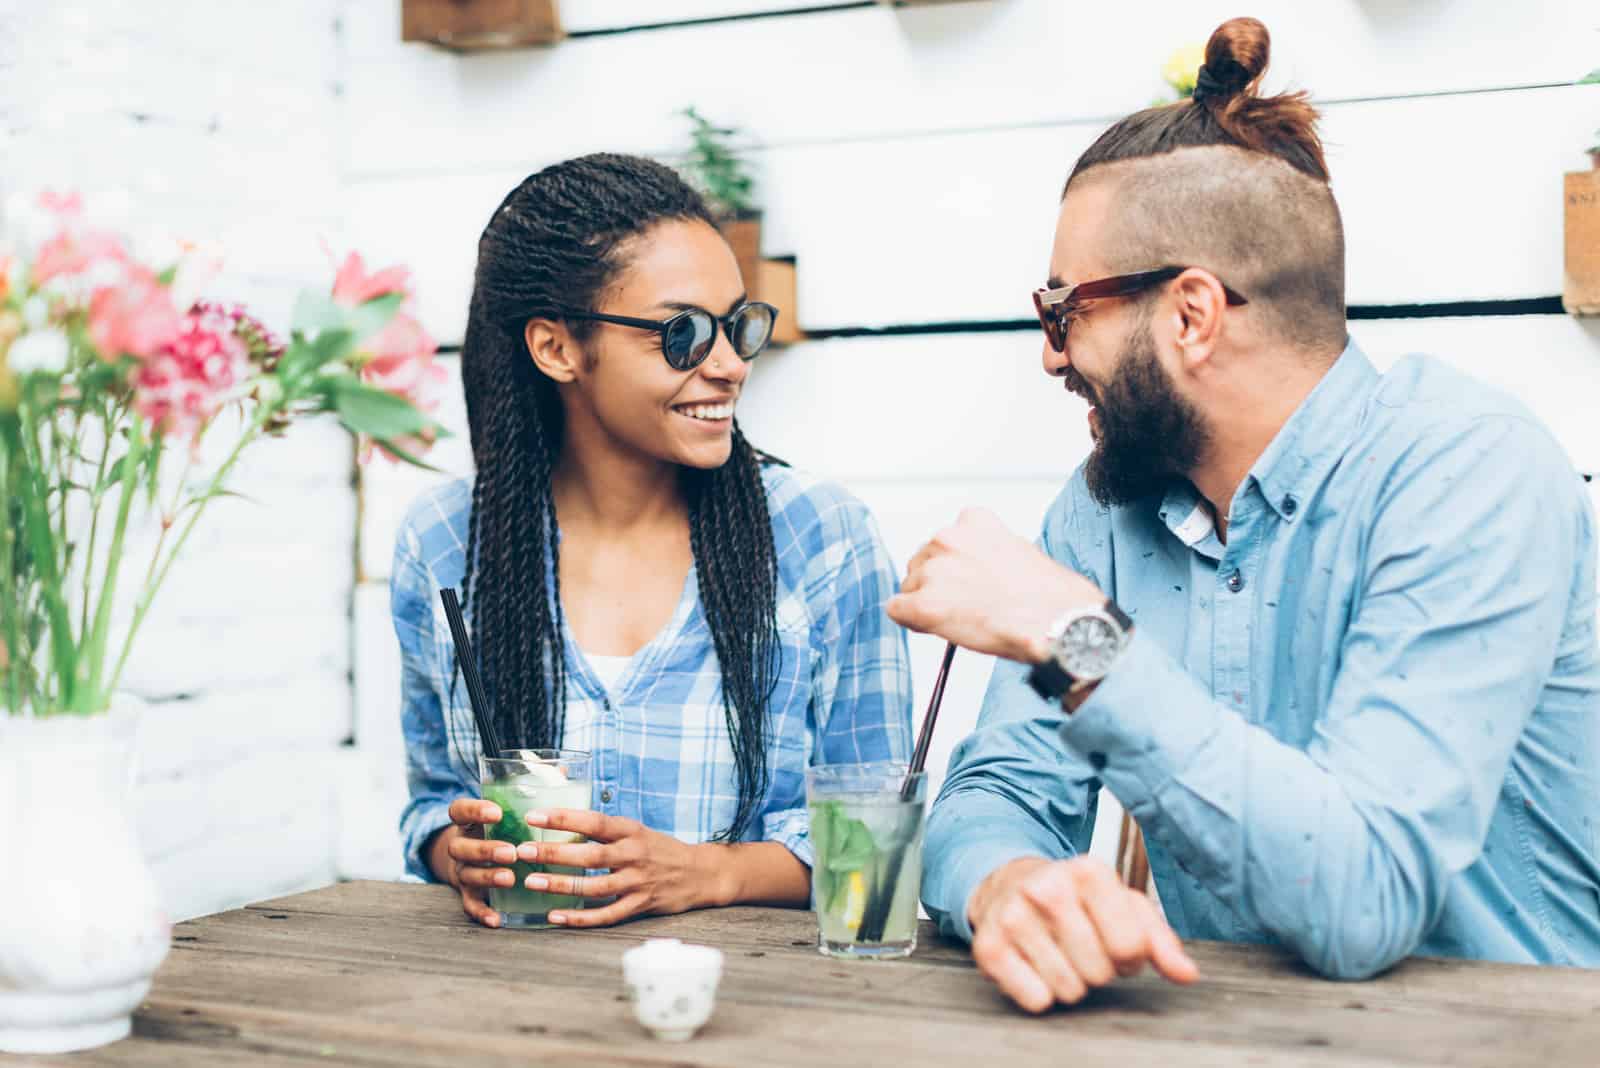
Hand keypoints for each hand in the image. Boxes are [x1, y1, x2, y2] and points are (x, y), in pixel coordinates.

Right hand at [428, 797, 519, 928]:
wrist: (477, 857)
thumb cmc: (504, 827)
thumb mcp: (513, 808)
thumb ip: (532, 791)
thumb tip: (562, 770)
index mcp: (470, 820)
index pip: (459, 810)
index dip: (473, 810)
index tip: (496, 812)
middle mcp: (461, 843)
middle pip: (460, 846)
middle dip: (485, 849)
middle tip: (511, 852)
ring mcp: (462, 870)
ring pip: (466, 874)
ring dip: (487, 876)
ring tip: (510, 878)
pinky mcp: (469, 893)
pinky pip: (470, 905)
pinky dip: (482, 912)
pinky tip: (497, 918)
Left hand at [514, 809, 728, 927]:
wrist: (701, 873)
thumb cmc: (660, 849)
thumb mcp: (636, 830)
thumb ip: (604, 829)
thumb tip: (561, 816)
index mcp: (631, 831)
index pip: (593, 821)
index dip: (563, 818)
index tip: (533, 816)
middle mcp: (634, 855)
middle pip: (590, 855)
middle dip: (554, 853)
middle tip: (523, 851)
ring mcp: (638, 882)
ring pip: (594, 887)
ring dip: (561, 885)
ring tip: (530, 883)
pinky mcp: (640, 906)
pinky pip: (606, 915)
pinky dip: (580, 918)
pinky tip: (555, 917)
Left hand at [888, 508, 1103, 663]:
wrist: (1060, 624)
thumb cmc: (1051, 595)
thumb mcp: (1018, 551)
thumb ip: (986, 553)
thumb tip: (974, 571)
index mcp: (973, 522)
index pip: (943, 542)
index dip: (953, 567)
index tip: (967, 582)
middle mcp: (947, 539)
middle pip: (921, 562)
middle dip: (937, 584)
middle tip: (965, 605)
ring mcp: (934, 572)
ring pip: (909, 586)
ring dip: (927, 602)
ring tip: (962, 618)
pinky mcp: (924, 605)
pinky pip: (897, 610)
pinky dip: (911, 621)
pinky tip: (937, 628)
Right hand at [968, 856, 1198, 1012]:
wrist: (1008, 884)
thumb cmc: (1074, 900)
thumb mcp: (1121, 905)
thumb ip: (1160, 940)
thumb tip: (1188, 975)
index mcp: (1088, 871)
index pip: (1131, 947)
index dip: (1128, 956)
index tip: (1112, 940)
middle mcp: (1047, 887)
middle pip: (1100, 971)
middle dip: (1097, 969)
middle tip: (1081, 947)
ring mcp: (1014, 915)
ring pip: (1069, 989)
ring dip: (1068, 982)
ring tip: (1057, 954)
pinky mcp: (988, 945)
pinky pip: (1036, 999)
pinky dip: (1039, 993)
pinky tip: (1032, 965)